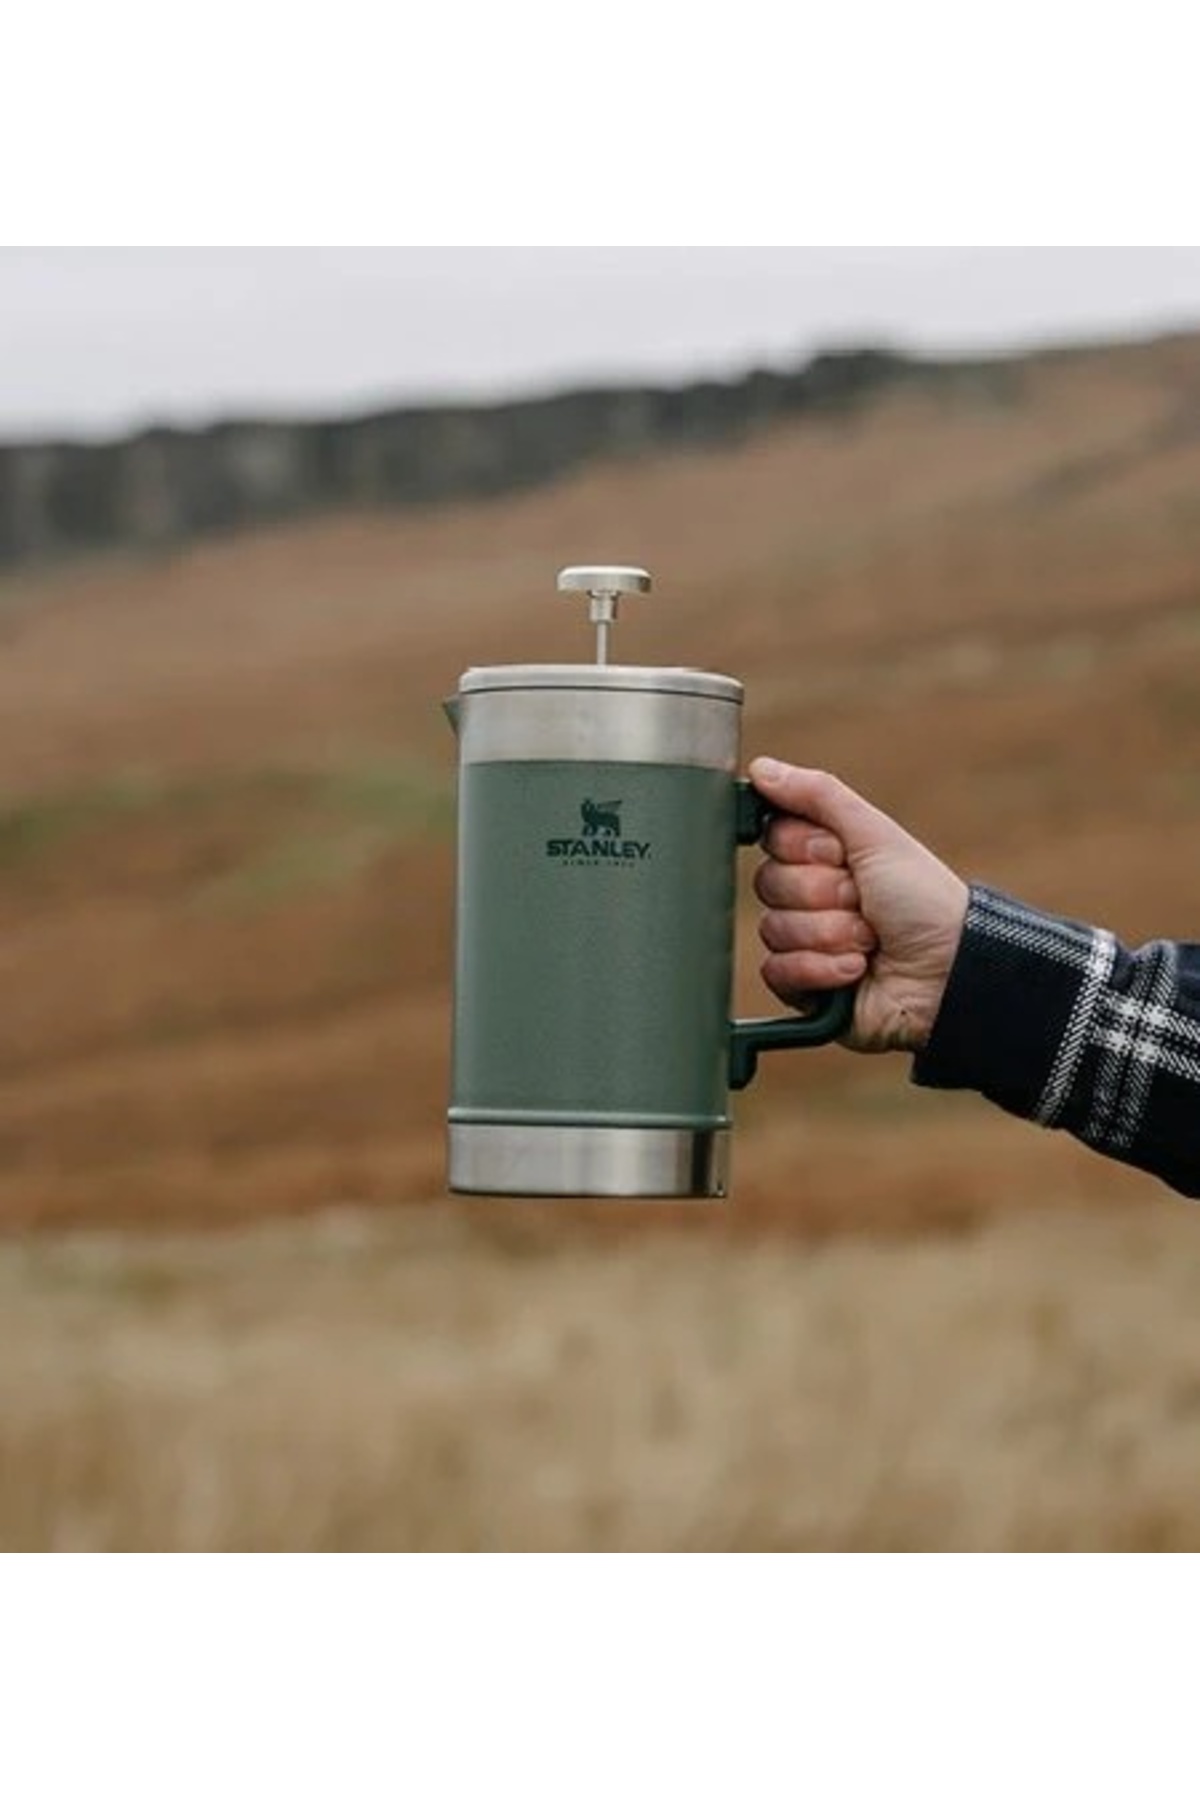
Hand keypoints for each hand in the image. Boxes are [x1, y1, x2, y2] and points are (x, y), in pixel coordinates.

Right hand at [749, 759, 969, 1053]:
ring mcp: (805, 943)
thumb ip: (817, 795)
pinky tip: (856, 970)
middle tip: (864, 901)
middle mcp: (809, 898)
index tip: (845, 856)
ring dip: (831, 933)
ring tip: (870, 939)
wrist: (950, 970)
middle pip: (768, 883)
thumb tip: (760, 768)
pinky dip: (822, 970)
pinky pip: (777, 972)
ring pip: (774, 929)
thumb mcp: (875, 834)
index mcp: (823, 857)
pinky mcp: (803, 988)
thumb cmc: (923, 900)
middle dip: (824, 894)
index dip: (806, 849)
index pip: (773, 838)